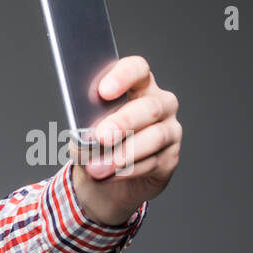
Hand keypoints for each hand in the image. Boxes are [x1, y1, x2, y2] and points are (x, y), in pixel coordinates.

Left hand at [67, 55, 180, 225]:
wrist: (102, 183)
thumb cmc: (94, 148)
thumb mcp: (82, 136)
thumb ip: (83, 129)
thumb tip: (84, 137)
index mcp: (136, 87)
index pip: (137, 69)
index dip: (123, 77)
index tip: (103, 92)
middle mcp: (159, 104)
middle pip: (148, 107)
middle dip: (123, 122)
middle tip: (101, 136)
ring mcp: (169, 130)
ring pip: (154, 137)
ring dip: (122, 154)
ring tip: (96, 168)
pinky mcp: (170, 158)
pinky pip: (152, 163)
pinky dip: (126, 171)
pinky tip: (108, 176)